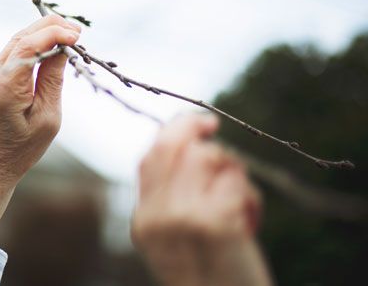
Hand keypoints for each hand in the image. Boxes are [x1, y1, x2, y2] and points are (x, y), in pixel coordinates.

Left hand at [0, 15, 79, 241]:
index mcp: (3, 90)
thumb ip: (53, 78)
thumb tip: (62, 46)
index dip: (54, 34)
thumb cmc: (24, 147)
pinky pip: (5, 59)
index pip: (28, 46)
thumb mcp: (48, 117)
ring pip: (12, 47)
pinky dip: (24, 54)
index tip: (76, 34)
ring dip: (38, 39)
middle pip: (19, 39)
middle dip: (49, 28)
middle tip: (75, 29)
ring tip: (65, 37)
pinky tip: (42, 57)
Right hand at [132, 114, 272, 285]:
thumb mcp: (174, 240)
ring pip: (210, 157)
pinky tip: (250, 220)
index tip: (201, 123)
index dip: (176, 129)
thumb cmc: (210, 276)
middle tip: (226, 151)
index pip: (150, 156)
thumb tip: (191, 146)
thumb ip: (170, 197)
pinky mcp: (217, 222)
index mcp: (144, 219)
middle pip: (181, 147)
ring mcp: (185, 217)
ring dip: (234, 173)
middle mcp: (157, 216)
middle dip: (209, 141)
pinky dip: (250, 196)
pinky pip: (236, 180)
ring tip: (240, 202)